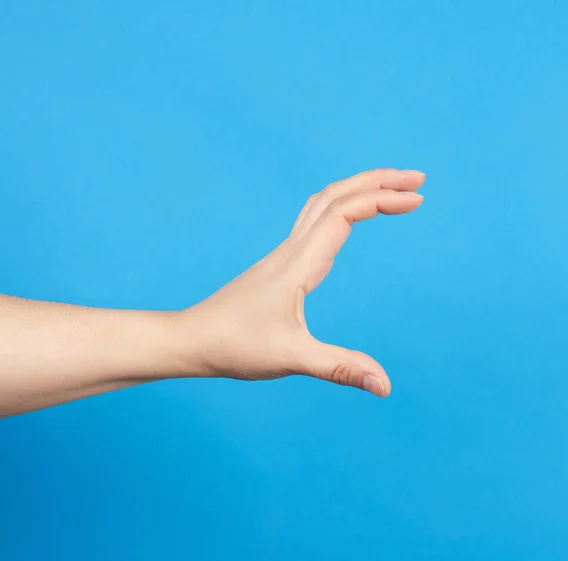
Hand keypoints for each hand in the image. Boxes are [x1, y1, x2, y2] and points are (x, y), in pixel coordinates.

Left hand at [181, 168, 424, 395]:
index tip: (418, 201)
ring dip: (358, 190)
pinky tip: (350, 224)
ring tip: (392, 190)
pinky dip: (340, 210)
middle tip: (417, 180)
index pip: (345, 212)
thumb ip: (340, 367)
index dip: (383, 199)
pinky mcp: (281, 266)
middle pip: (336, 195)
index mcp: (298, 262)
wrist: (192, 338)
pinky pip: (314, 223)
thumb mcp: (291, 357)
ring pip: (323, 205)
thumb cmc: (234, 345)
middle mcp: (291, 250)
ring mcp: (284, 255)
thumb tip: (385, 386)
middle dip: (378, 181)